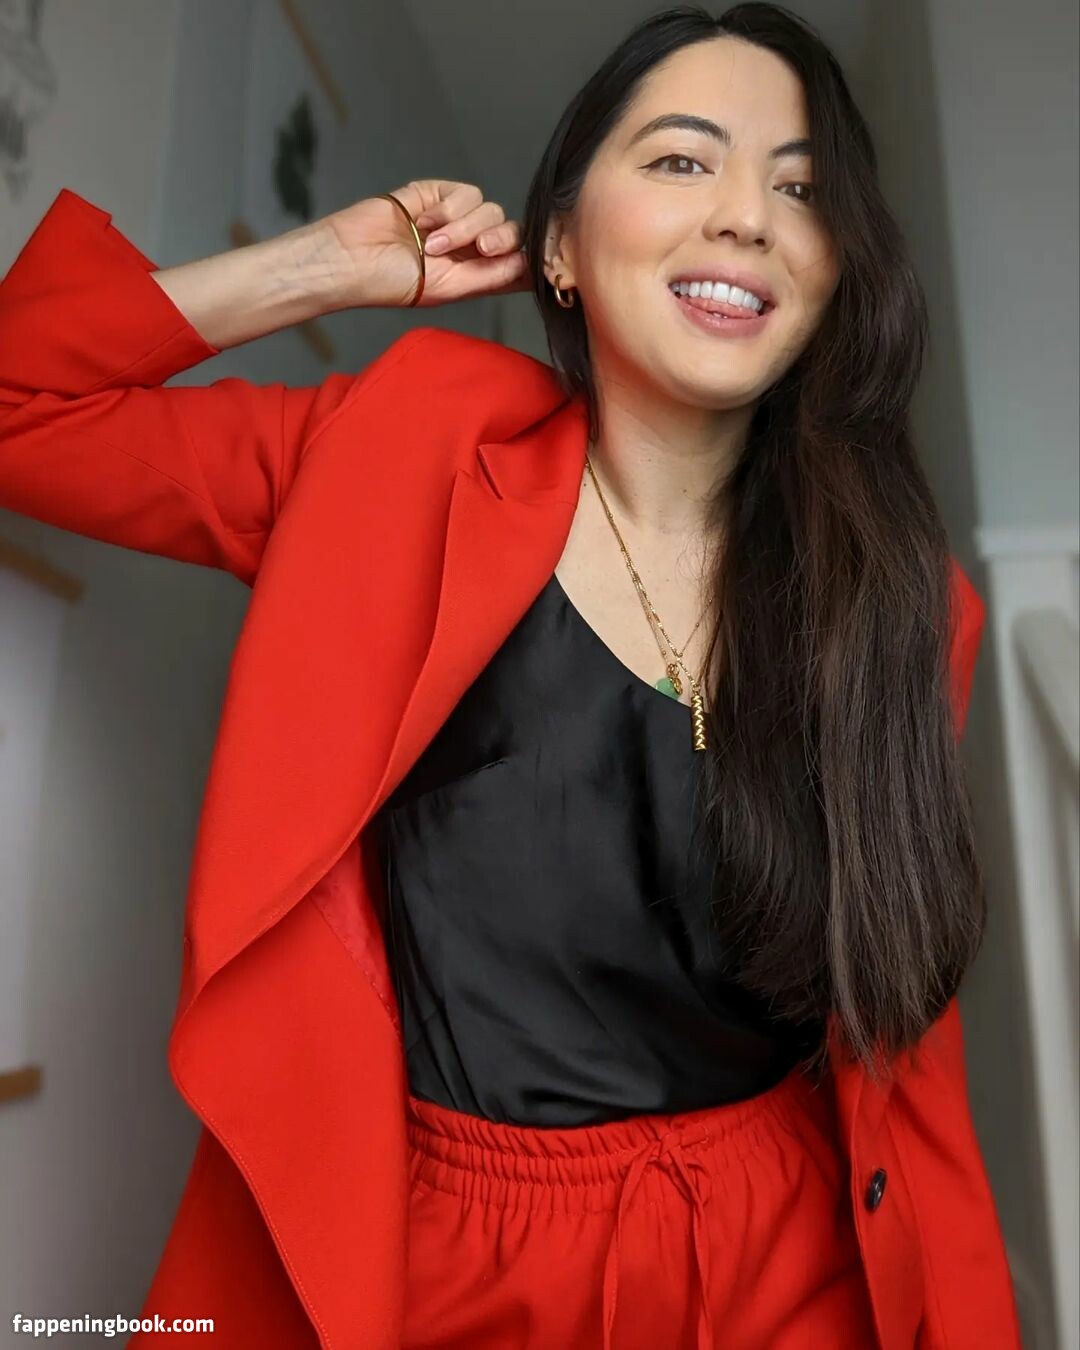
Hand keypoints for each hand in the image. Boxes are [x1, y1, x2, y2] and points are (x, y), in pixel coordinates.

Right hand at [324, 179, 531, 309]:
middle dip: (501, 238)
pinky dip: (448, 208)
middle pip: (510, 230)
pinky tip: (423, 221)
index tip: (538, 260)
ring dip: (463, 227)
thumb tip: (528, 265)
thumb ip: (491, 276)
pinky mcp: (438, 193)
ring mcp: (454, 217)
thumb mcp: (450, 288)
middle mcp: (468, 245)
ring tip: (431, 243)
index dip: (529, 257)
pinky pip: (465, 193)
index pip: (515, 261)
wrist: (353, 258)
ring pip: (489, 209)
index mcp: (473, 273)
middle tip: (480, 248)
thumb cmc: (392, 282)